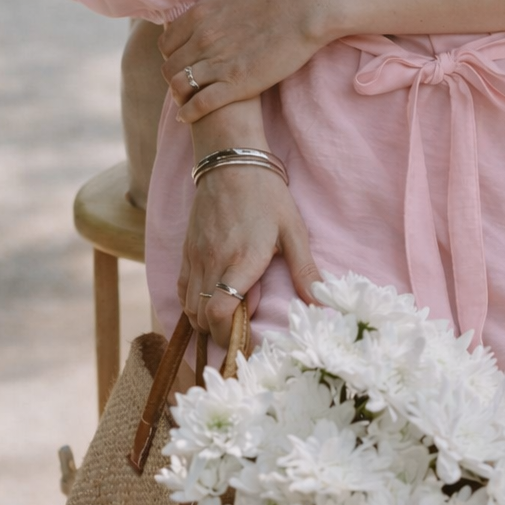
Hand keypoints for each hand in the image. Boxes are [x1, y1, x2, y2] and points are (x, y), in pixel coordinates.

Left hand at [159, 0, 331, 122]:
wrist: (305, 7)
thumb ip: (215, 12)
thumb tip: (212, 19)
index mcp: (199, 16)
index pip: (166, 44)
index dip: (172, 56)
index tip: (182, 63)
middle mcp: (202, 39)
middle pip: (170, 67)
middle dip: (175, 78)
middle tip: (186, 85)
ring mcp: (217, 62)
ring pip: (179, 87)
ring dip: (180, 97)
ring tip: (187, 102)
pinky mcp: (236, 84)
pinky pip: (199, 104)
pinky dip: (189, 113)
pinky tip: (188, 118)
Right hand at [179, 162, 321, 347]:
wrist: (231, 161)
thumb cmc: (267, 195)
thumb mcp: (293, 230)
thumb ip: (305, 270)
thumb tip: (322, 303)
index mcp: (242, 262)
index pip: (222, 314)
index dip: (232, 337)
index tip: (250, 343)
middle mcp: (213, 263)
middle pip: (204, 319)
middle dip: (223, 335)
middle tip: (245, 333)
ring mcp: (196, 258)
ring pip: (190, 308)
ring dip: (207, 322)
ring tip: (231, 317)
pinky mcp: (187, 251)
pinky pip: (182, 290)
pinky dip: (193, 305)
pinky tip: (212, 302)